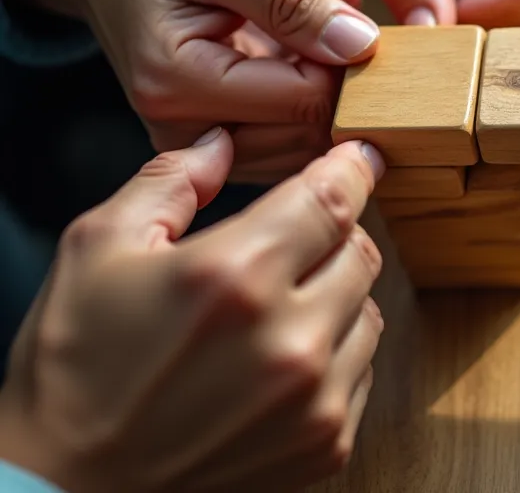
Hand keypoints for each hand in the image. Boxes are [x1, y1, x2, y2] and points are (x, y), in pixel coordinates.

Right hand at [0, 0, 379, 181]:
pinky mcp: (219, 132)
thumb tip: (360, 46)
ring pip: (307, 135)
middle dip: (343, 62)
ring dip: (331, 65)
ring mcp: (201, 138)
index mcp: (178, 84)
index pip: (306, 103)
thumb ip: (294, 1)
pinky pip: (289, 124)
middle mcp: (185, 128)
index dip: (347, 58)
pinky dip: (312, 72)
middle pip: (311, 131)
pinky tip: (308, 15)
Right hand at [0, 128, 386, 491]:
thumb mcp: (97, 248)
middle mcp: (288, 338)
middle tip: (292, 242)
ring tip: (274, 308)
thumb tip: (224, 143)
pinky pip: (361, 370)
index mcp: (234, 275)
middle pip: (361, 252)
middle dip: (333, 234)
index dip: (350, 170)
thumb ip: (170, 181)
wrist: (68, 484)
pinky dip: (334, 353)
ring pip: (367, 310)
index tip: (356, 160)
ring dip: (335, 295)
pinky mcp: (325, 443)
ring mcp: (313, 397)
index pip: (334, 199)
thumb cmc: (74, 365)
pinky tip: (278, 359)